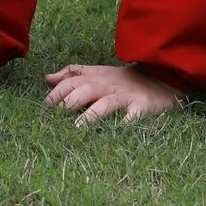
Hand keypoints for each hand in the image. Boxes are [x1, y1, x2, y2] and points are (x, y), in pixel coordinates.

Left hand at [43, 63, 184, 124]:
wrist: (161, 78)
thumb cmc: (123, 80)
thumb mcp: (98, 73)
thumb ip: (73, 75)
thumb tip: (47, 78)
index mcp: (96, 77)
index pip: (72, 81)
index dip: (57, 93)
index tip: (44, 108)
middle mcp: (108, 85)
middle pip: (85, 90)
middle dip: (68, 102)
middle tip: (54, 117)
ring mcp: (126, 96)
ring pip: (105, 104)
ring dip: (90, 116)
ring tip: (77, 129)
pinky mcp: (143, 107)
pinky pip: (133, 115)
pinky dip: (126, 123)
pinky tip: (117, 131)